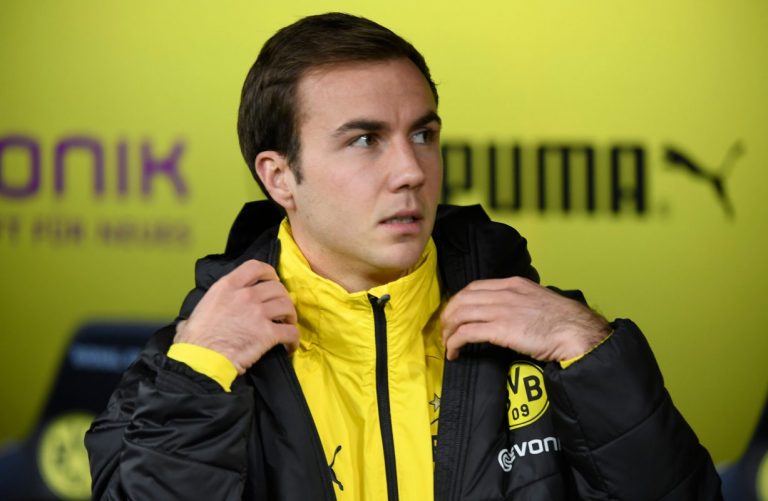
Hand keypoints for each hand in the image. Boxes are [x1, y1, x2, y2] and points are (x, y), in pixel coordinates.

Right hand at [174, 260, 298, 374]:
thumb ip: (206, 308)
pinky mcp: (267, 333)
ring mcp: (258, 313)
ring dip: (290, 316)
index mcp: (227, 286)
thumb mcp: (197, 312)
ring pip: (287, 306)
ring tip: (287, 324)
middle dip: (282, 297)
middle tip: (281, 308)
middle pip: (277, 288)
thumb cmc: (194, 340)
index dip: (269, 272)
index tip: (272, 280)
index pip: (256, 267)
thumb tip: (191, 322)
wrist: (201, 360)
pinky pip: (291, 331)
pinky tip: (289, 347)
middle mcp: (245, 295)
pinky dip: (293, 339)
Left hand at [441, 276, 609, 361]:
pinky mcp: (500, 329)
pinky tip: (454, 352)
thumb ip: (521, 303)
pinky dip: (455, 342)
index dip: (459, 301)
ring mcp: (501, 310)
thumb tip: (511, 314)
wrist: (576, 331)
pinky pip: (467, 333)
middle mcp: (504, 293)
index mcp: (513, 284)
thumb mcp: (540, 301)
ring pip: (460, 314)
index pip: (475, 287)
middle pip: (462, 299)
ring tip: (447, 343)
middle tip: (445, 330)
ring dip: (448, 330)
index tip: (455, 314)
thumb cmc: (565, 322)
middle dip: (449, 315)